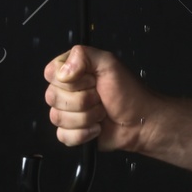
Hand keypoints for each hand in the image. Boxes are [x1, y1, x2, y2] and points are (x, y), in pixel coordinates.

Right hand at [44, 44, 161, 153]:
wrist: (141, 121)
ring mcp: (67, 113)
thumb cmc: (128, 91)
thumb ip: (83, 56)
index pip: (50, 73)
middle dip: (83, 100)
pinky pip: (63, 135)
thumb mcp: (108, 63)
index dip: (71, 81)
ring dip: (86, 117)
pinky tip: (96, 128)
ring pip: (57, 117)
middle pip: (52, 97)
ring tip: (101, 113)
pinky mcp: (71, 132)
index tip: (92, 81)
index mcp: (70, 71)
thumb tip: (63, 72)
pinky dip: (83, 134)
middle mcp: (66, 91)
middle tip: (99, 97)